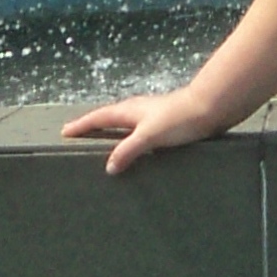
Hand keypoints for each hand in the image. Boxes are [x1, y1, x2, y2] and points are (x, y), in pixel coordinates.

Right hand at [60, 84, 227, 176]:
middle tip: (78, 136)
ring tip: (103, 145)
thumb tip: (109, 167)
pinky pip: (139, 133)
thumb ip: (127, 150)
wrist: (211, 109)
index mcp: (129, 111)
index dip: (81, 125)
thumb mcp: (149, 135)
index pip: (98, 117)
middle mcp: (138, 112)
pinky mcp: (165, 125)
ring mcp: (152, 117)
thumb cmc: (180, 118)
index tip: (65, 131)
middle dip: (93, 127)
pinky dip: (130, 140)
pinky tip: (137, 151)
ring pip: (125, 125)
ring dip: (112, 133)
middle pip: (109, 118)